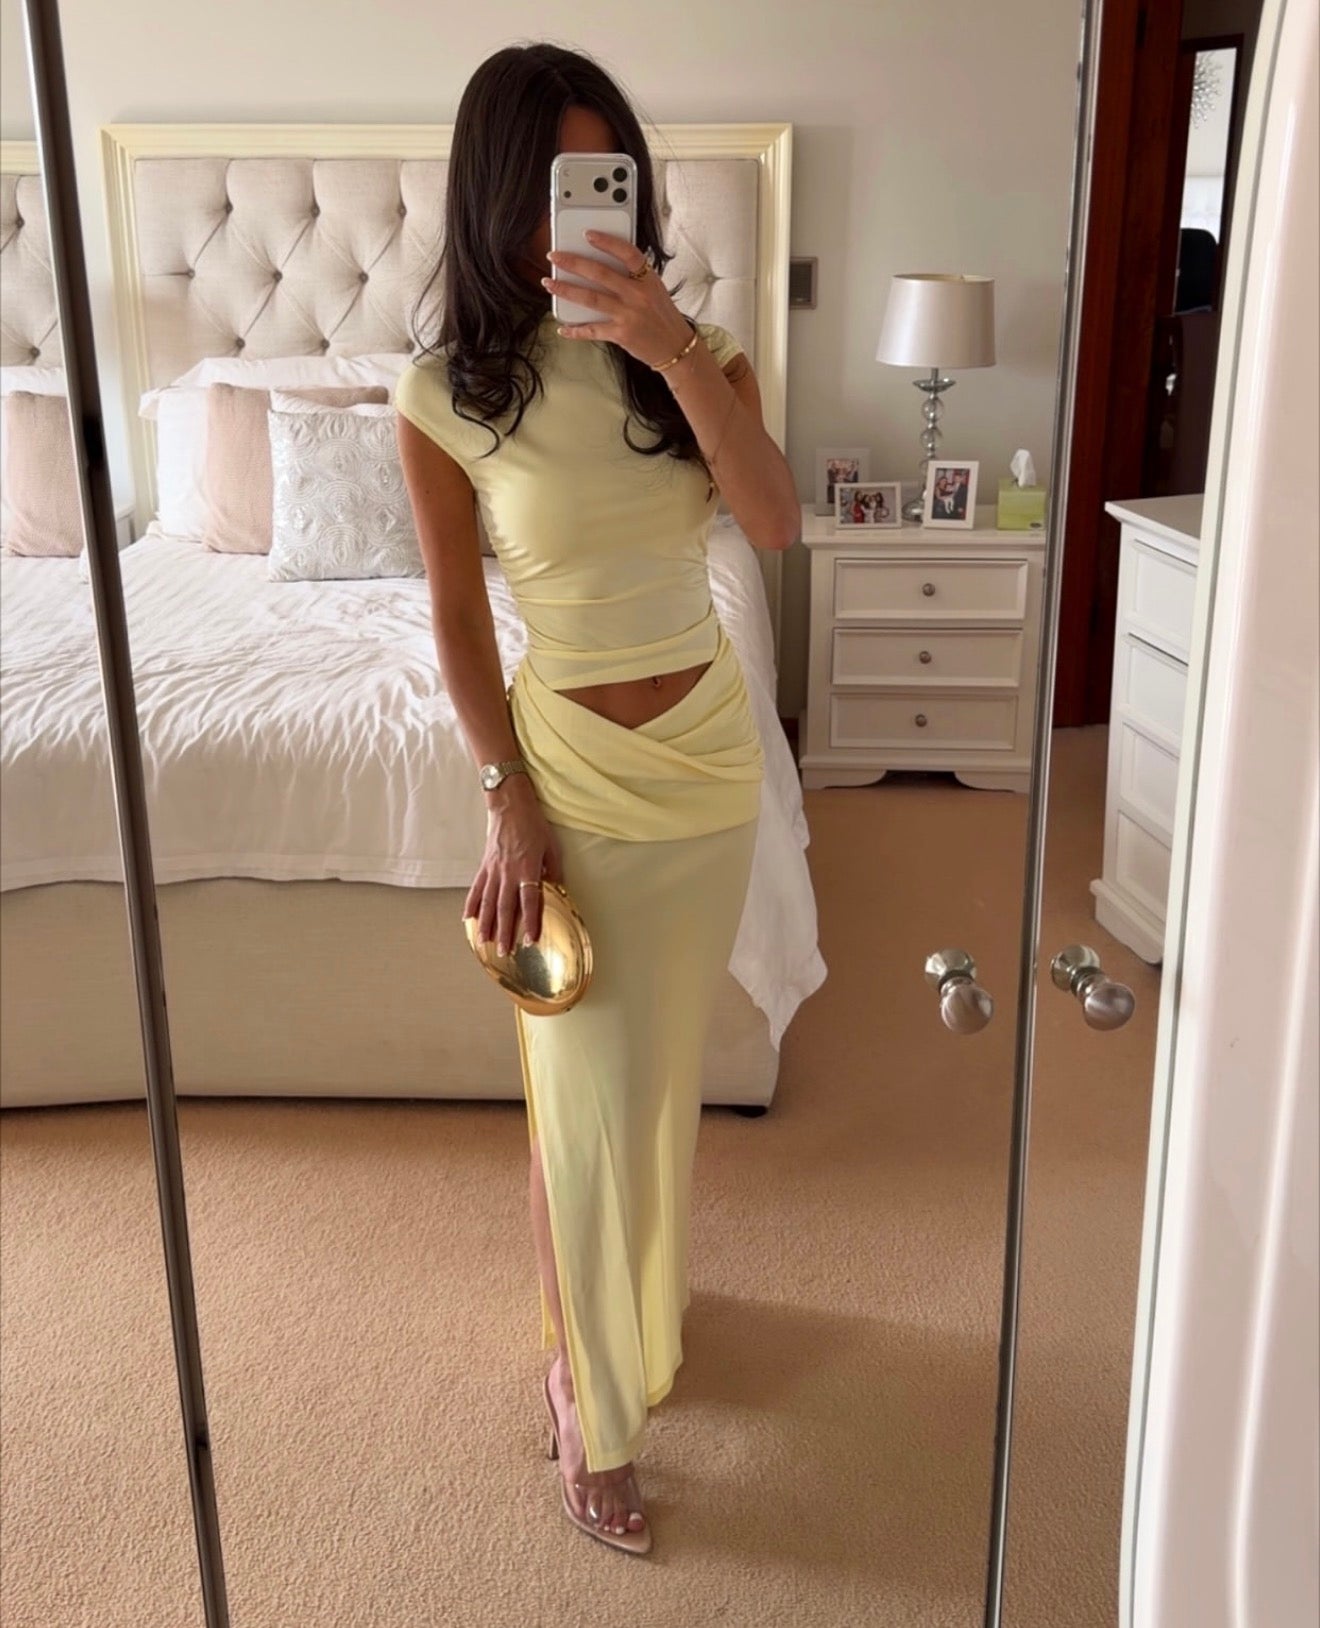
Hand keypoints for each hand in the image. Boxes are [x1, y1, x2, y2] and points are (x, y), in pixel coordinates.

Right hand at [464, 782, 564, 955]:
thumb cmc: (534, 824)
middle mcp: (508, 872)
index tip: (530, 940)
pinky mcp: (484, 866)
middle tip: (504, 951)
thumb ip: (554, 870)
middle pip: (506, 908)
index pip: (529, 901)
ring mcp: (493, 870)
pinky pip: (476, 889)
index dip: (530, 922)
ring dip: (486, 925)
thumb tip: (558, 889)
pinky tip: (467, 919)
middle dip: (505, 932)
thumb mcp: (551, 846)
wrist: (509, 805)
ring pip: (488, 902)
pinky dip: (471, 905)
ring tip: (484, 943)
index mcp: (527, 868)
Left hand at [542, 233, 692, 368]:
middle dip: (573, 263)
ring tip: (549, 283)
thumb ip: (634, 277)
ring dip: (566, 290)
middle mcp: (638, 296)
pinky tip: (562, 327)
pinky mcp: (621, 335)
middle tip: (554, 257)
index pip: (628, 254)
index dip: (607, 242)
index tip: (587, 234)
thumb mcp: (655, 289)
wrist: (675, 347)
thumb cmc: (662, 316)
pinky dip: (576, 330)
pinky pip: (593, 330)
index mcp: (648, 280)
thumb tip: (601, 265)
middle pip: (601, 274)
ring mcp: (628, 315)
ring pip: (591, 299)